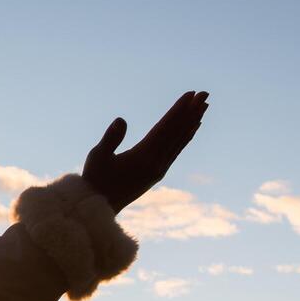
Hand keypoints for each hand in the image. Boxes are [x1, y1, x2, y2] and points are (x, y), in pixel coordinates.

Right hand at [82, 91, 209, 212]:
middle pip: (178, 132)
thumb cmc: (95, 179)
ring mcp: (160, 169)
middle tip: (205, 93)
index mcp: (143, 157)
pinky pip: (176, 150)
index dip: (179, 110)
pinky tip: (192, 127)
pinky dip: (186, 136)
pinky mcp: (158, 173)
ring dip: (192, 121)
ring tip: (204, 105)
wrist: (99, 207)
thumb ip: (110, 138)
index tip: (191, 94)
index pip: (166, 128)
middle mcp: (157, 163)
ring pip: (180, 140)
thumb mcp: (97, 157)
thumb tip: (121, 119)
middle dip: (191, 111)